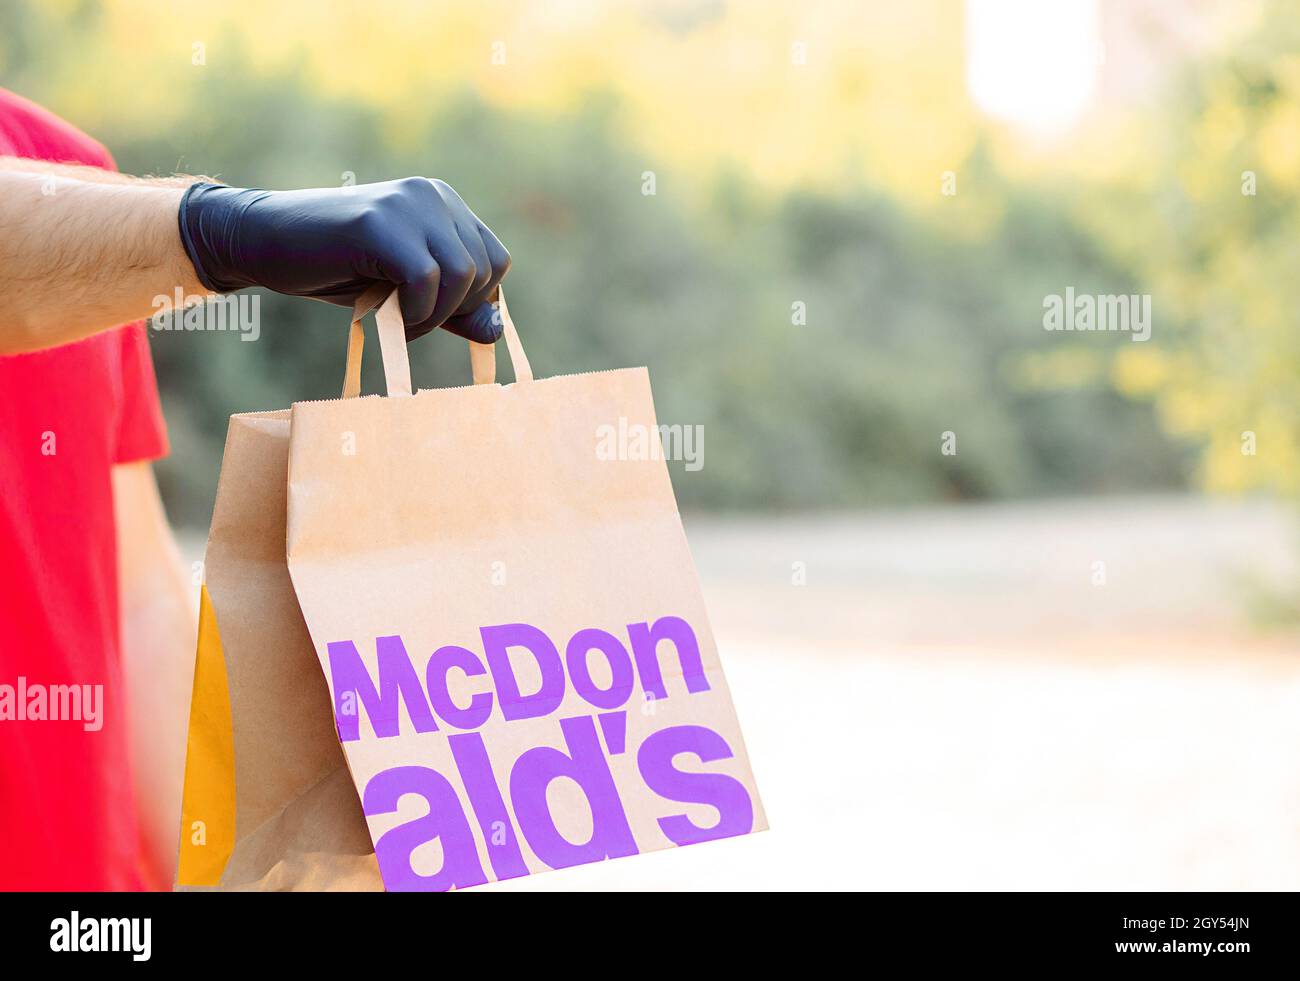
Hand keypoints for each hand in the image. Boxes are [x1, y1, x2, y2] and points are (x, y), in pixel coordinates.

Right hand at [178, 177, 509, 341]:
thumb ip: (452, 309)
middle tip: (409, 319)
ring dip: (433, 315)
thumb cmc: (335, 268)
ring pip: (462, 276)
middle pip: (484, 271)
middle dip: (454, 311)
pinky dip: (414, 312)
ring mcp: (407, 204)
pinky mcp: (380, 222)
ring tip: (396, 317)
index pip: (495, 261)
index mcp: (442, 204)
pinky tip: (386, 313)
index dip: (474, 301)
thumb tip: (497, 333)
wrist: (264, 241)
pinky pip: (427, 280)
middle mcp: (431, 195)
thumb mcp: (405, 294)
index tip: (433, 314)